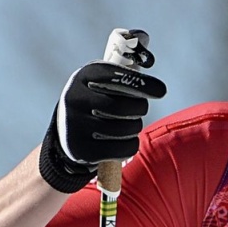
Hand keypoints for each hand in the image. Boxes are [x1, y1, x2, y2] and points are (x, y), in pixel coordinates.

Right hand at [39, 61, 166, 192]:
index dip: (144, 84)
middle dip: (140, 108)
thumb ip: (125, 78)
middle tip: (138, 110)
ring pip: (128, 128)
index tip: (160, 91)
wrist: (66, 132)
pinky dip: (130, 145)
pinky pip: (124, 148)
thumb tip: (159, 88)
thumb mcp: (102, 82)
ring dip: (135, 127)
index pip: (119, 77)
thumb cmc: (95, 101)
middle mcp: (76, 98)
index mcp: (84, 76)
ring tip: (127, 125)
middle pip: (126, 106)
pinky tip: (123, 140)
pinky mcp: (82, 150)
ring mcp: (76, 125)